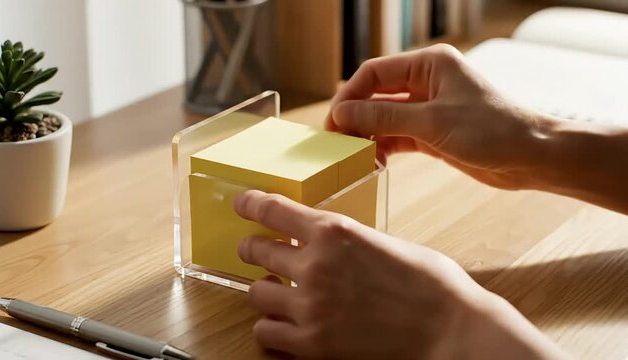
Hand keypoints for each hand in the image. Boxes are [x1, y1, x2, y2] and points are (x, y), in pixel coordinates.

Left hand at [234, 190, 568, 358]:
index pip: (272, 210)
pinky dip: (272, 328)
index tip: (241, 203)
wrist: (450, 331)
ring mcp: (310, 307)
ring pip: (257, 294)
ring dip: (265, 291)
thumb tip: (326, 244)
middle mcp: (314, 266)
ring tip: (277, 292)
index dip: (250, 204)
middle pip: (257, 251)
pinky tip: (286, 325)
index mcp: (335, 232)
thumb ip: (346, 242)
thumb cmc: (431, 285)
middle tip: (253, 250)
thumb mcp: (385, 243)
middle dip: (252, 248)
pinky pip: (266, 334)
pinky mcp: (312, 345)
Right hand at [327, 43, 627, 213]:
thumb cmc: (493, 130)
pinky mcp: (432, 133)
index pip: (374, 73)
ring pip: (384, 118)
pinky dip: (383, 148)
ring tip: (353, 155)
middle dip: (355, 117)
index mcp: (429, 64)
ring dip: (367, 135)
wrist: (532, 157)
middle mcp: (426, 82)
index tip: (333, 122)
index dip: (349, 96)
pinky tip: (374, 161)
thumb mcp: (432, 122)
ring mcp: (429, 108)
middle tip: (336, 141)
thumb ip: (383, 119)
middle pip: (376, 95)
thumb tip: (342, 115)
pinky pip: (397, 136)